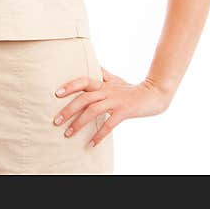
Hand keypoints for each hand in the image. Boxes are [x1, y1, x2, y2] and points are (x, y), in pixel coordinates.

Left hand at [52, 66, 172, 147]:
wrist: (153, 94)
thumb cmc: (130, 88)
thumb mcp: (114, 79)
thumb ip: (101, 74)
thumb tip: (91, 64)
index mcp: (102, 83)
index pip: (83, 81)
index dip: (70, 86)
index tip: (56, 94)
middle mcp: (106, 91)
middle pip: (84, 99)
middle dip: (68, 110)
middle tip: (56, 120)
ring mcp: (115, 102)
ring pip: (93, 111)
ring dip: (79, 123)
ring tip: (67, 134)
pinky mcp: (124, 112)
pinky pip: (109, 125)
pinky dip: (99, 135)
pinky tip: (90, 144)